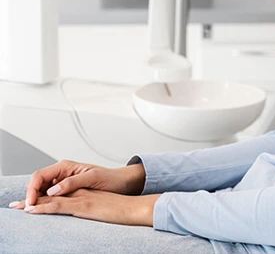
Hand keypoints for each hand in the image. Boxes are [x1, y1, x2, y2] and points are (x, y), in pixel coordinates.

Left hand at [11, 189, 159, 226]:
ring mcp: (81, 197)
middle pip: (51, 193)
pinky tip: (33, 210)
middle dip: (31, 197)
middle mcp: (79, 191)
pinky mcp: (84, 206)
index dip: (40, 196)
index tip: (27, 204)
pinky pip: (60, 205)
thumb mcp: (99, 205)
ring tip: (17, 207)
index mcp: (82, 190)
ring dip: (33, 201)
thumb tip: (75, 211)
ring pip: (51, 197)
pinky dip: (44, 207)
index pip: (57, 192)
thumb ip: (87, 204)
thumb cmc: (119, 208)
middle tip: (14, 205)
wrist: (133, 208)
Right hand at [23, 159, 145, 206]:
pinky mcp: (66, 191)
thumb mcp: (92, 177)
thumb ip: (72, 182)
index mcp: (66, 166)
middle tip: (29, 209)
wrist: (120, 183)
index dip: (32, 189)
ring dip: (35, 199)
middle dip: (30, 195)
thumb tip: (52, 190)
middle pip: (37, 183)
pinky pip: (49, 197)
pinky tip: (43, 210)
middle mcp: (62, 173)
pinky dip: (43, 203)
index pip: (40, 175)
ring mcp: (63, 182)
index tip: (31, 202)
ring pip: (41, 190)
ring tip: (33, 211)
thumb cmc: (110, 178)